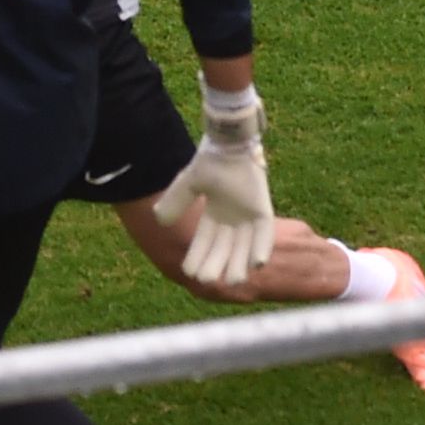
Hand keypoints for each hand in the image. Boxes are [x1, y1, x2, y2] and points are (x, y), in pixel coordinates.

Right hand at [150, 86, 275, 287]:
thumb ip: (176, 201)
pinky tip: (258, 264)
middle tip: (207, 281)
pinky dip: (261, 247)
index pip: (204, 241)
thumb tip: (159, 221)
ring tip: (232, 281)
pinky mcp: (263, 209)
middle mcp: (232, 218)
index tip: (189, 272)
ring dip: (239, 263)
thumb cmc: (211, 161)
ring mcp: (248, 214)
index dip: (197, 256)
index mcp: (215, 213)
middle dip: (216, 264)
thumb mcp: (189, 184)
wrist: (230, 143)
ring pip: (244, 246)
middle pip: (224, 248)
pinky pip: (264, 233)